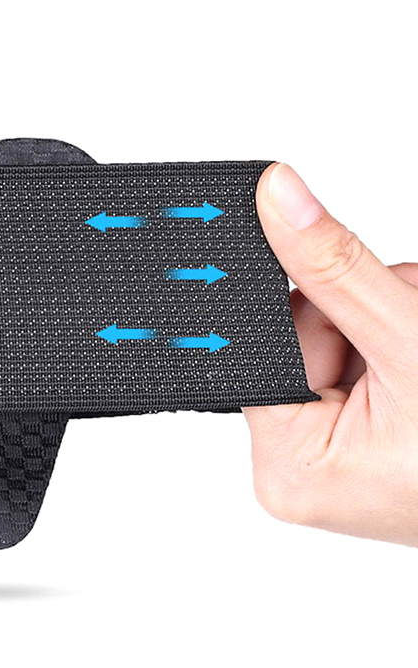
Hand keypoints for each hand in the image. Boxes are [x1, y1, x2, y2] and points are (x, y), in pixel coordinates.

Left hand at [245, 163, 417, 545]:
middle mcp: (298, 469)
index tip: (339, 269)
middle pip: (300, 341)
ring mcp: (329, 459)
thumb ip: (337, 269)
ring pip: (333, 343)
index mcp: (291, 467)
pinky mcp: (357, 444)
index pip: (265, 347)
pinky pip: (354, 363)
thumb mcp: (409, 342)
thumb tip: (278, 199)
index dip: (311, 301)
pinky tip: (413, 345)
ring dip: (382, 317)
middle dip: (359, 310)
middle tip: (408, 315)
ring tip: (416, 331)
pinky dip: (390, 339)